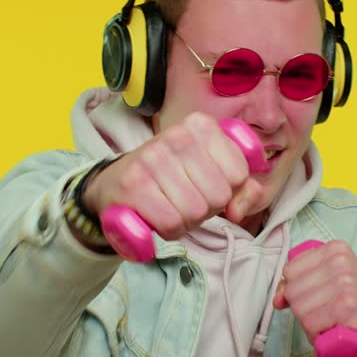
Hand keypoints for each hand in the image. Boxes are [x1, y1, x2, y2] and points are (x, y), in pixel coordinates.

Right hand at [84, 113, 265, 240]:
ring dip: (186, 222)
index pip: (239, 174)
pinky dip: (168, 230)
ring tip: (170, 209)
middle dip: (206, 209)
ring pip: (195, 211)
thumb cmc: (171, 179)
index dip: (227, 192)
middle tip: (186, 201)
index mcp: (202, 126)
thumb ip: (241, 188)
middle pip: (219, 195)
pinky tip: (157, 217)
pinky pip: (171, 222)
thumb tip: (238, 211)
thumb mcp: (211, 174)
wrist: (115, 183)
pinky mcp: (133, 183)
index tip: (206, 187)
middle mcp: (177, 136)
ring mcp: (153, 158)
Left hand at [274, 240, 356, 356]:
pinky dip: (317, 335)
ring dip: (310, 325)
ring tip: (333, 324)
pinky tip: (335, 333)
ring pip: (299, 309)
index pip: (290, 270)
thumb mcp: (330, 286)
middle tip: (328, 315)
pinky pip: (311, 324)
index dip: (296, 291)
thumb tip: (277, 299)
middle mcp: (342, 262)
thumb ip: (300, 285)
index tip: (318, 299)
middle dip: (304, 310)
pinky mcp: (348, 308)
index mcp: (336, 249)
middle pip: (293, 290)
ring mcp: (346, 284)